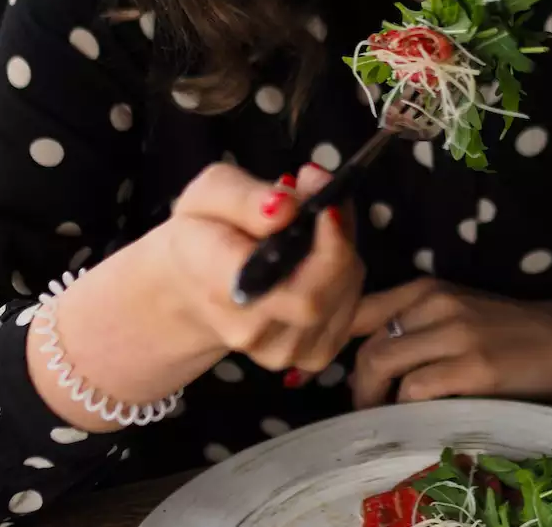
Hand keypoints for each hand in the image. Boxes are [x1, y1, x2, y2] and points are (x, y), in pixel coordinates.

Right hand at [164, 163, 363, 370]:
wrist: (193, 287)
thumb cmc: (203, 233)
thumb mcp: (209, 194)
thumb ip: (243, 197)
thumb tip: (287, 206)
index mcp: (218, 284)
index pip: (280, 279)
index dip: (324, 247)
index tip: (329, 207)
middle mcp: (250, 330)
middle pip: (322, 295)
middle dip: (340, 244)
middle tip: (328, 209)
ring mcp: (283, 351)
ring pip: (345, 300)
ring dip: (347, 260)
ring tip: (322, 235)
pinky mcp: (311, 357)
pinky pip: (357, 317)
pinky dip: (353, 283)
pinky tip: (334, 263)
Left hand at [350, 278, 551, 408]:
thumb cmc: (503, 331)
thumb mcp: (453, 312)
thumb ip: (410, 325)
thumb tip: (363, 362)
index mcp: (425, 289)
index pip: (358, 311)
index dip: (336, 345)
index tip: (336, 375)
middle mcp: (435, 304)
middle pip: (366, 347)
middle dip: (357, 387)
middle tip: (367, 408)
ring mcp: (455, 334)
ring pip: (382, 366)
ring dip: (374, 401)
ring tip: (385, 417)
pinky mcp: (474, 367)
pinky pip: (415, 391)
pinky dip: (406, 409)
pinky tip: (416, 418)